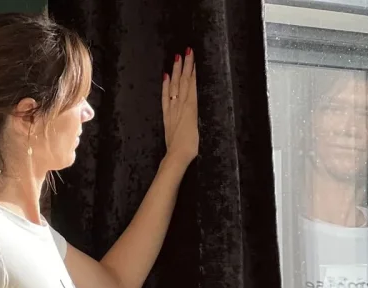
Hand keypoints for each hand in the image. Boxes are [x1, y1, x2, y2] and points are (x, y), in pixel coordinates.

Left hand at [162, 49, 197, 167]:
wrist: (178, 156)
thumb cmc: (193, 146)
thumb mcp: (202, 127)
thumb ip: (200, 112)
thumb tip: (202, 99)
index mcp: (192, 107)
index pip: (192, 83)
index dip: (193, 69)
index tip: (194, 56)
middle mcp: (181, 105)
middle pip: (183, 81)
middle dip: (185, 65)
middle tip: (187, 50)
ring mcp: (173, 110)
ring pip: (174, 86)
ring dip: (175, 71)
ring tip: (177, 58)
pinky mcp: (167, 116)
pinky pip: (165, 98)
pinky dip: (165, 86)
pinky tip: (165, 76)